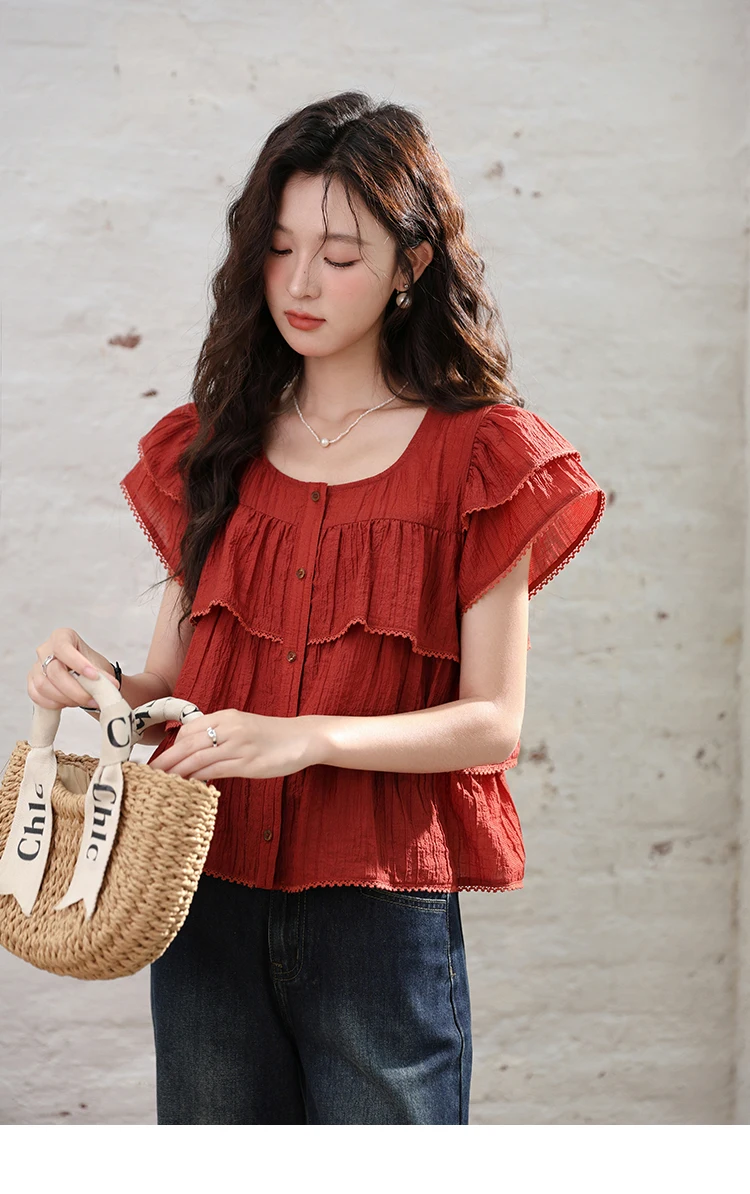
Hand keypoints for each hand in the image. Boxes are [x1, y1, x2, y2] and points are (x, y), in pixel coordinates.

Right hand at [29, 628, 119, 710]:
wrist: (86, 676)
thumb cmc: (90, 666)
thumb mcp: (98, 666)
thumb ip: (102, 675)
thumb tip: (110, 686)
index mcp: (62, 637)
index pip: (63, 648)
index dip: (78, 663)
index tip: (94, 676)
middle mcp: (46, 649)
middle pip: (54, 671)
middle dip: (75, 690)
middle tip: (91, 699)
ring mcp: (36, 666)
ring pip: (44, 685)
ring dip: (65, 699)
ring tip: (82, 702)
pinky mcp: (32, 682)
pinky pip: (37, 695)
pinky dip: (53, 703)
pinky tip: (67, 703)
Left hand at [147, 708, 326, 781]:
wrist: (303, 737)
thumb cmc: (272, 735)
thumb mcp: (243, 727)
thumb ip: (220, 734)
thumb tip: (196, 752)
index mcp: (226, 716)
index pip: (189, 730)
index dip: (171, 747)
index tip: (159, 762)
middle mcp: (230, 727)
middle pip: (188, 744)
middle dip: (165, 761)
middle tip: (147, 775)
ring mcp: (239, 745)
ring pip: (198, 758)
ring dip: (177, 772)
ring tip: (160, 783)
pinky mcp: (249, 763)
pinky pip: (216, 770)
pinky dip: (199, 778)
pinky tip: (188, 786)